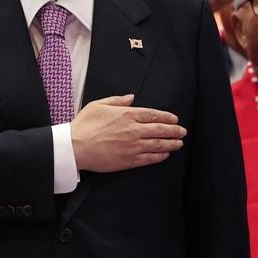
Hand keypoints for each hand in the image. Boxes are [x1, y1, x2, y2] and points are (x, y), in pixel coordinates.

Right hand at [71, 95, 185, 172]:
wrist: (75, 147)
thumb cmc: (84, 125)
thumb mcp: (98, 105)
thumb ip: (117, 100)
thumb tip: (131, 97)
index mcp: (126, 114)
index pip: (153, 114)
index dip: (166, 117)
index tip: (175, 119)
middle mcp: (133, 129)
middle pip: (160, 129)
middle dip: (174, 130)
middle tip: (182, 131)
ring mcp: (132, 146)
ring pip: (158, 144)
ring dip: (171, 143)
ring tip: (179, 143)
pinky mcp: (128, 160)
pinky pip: (149, 158)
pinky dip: (159, 156)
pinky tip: (165, 155)